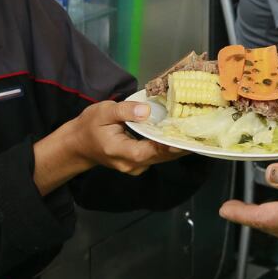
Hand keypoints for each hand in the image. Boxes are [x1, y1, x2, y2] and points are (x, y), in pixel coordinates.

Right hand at [67, 100, 183, 175]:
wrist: (78, 145)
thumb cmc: (89, 127)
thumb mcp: (103, 112)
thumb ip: (124, 111)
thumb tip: (146, 111)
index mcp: (122, 152)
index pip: (151, 151)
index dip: (170, 145)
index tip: (188, 136)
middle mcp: (132, 164)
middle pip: (162, 156)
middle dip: (180, 143)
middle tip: (198, 129)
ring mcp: (137, 167)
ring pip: (162, 158)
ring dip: (177, 145)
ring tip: (194, 130)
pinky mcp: (140, 164)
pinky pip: (158, 156)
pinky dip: (169, 146)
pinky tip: (179, 134)